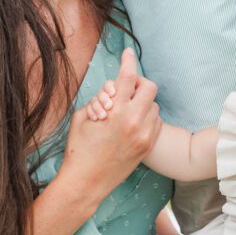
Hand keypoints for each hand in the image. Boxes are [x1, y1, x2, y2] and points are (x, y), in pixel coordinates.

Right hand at [59, 48, 160, 210]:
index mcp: (116, 112)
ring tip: (126, 112)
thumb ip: (99, 99)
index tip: (127, 52)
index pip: (127, 77)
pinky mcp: (148, 146)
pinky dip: (147, 118)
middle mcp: (134, 122)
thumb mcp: (82, 117)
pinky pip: (156, 122)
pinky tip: (132, 125)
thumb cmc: (79, 149)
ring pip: (154, 106)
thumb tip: (112, 90)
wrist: (87, 182)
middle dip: (138, 84)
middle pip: (149, 87)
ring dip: (142, 103)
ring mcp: (145, 135)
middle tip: (126, 90)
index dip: (128, 60)